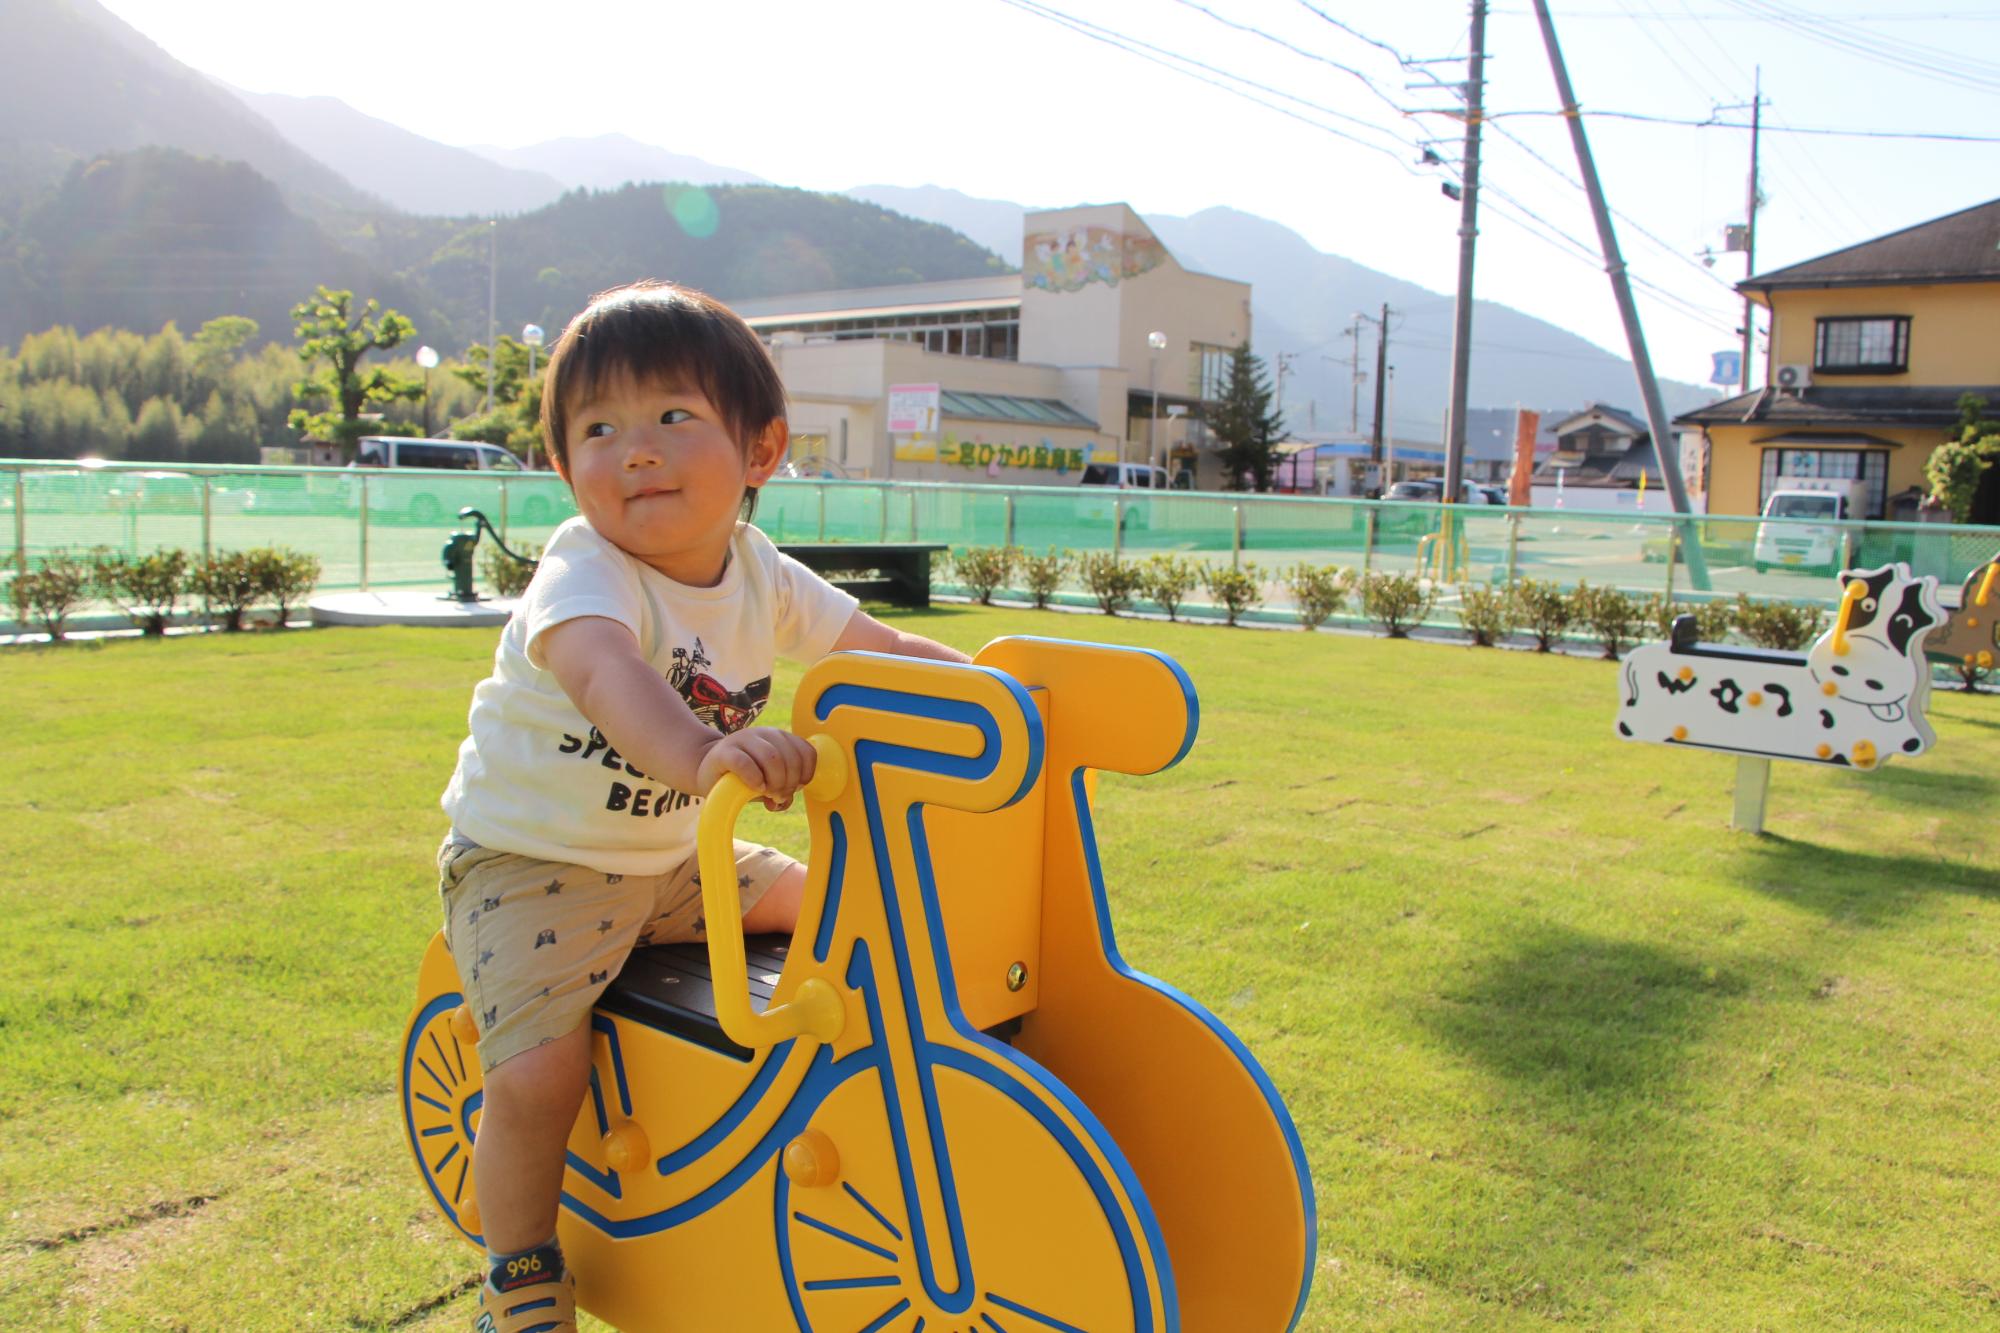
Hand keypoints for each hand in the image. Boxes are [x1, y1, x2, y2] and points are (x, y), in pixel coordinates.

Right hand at [696, 728, 817, 810]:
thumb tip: (784, 800)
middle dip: (789, 783)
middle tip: (779, 796)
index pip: (806, 751)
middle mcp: (764, 734)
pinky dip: (754, 779)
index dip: (806, 773)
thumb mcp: (768, 783)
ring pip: (772, 758)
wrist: (709, 771)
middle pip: (789, 758)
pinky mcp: (724, 752)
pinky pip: (744, 763)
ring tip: (767, 793)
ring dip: (775, 782)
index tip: (796, 787)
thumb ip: (782, 790)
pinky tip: (755, 787)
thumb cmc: (743, 778)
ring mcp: (743, 739)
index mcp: (779, 738)